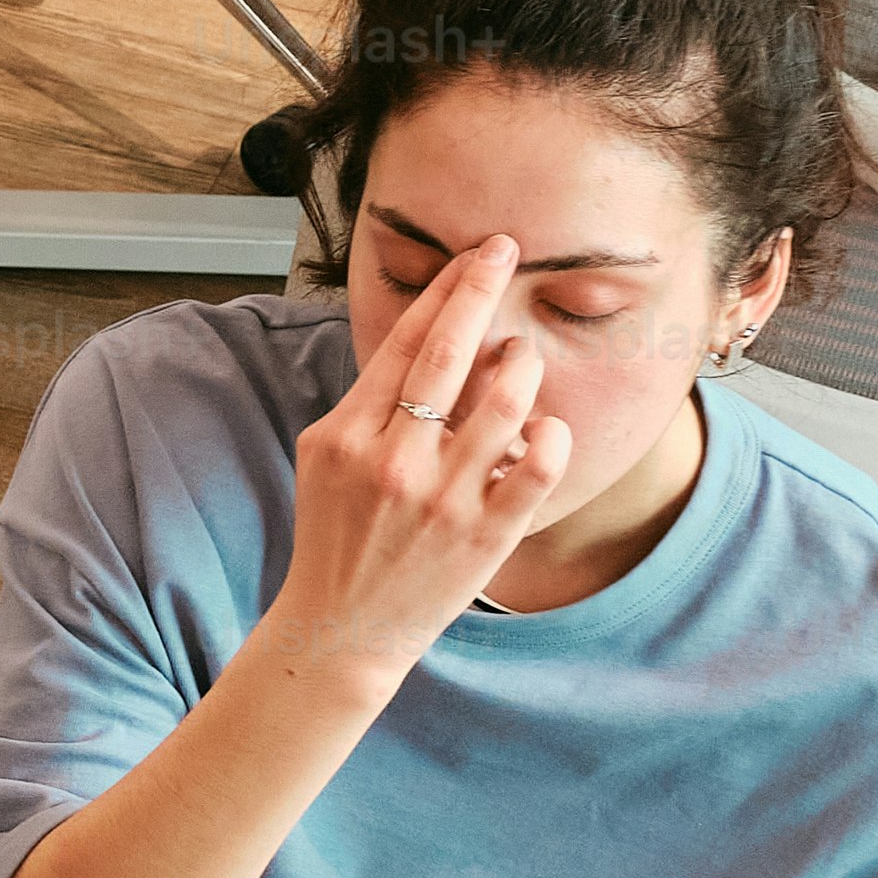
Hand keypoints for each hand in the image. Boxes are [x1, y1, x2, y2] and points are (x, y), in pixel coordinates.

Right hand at [261, 235, 594, 692]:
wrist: (340, 626)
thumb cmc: (335, 535)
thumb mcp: (325, 460)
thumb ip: (367, 403)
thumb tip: (424, 338)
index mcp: (347, 435)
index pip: (403, 342)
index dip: (444, 290)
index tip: (475, 254)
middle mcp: (394, 460)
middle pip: (448, 353)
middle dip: (482, 289)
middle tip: (508, 250)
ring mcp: (443, 498)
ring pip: (504, 402)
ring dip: (522, 365)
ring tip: (521, 357)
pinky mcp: (486, 534)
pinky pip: (539, 466)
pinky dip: (551, 436)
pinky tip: (543, 428)